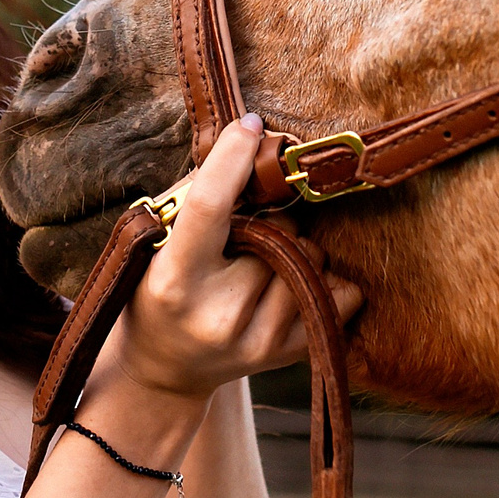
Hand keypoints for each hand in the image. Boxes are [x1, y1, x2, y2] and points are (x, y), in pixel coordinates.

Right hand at [106, 114, 364, 401]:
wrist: (165, 370)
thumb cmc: (157, 293)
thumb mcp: (156, 246)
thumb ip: (199, 199)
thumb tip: (253, 141)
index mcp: (174, 282)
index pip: (209, 207)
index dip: (233, 159)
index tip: (250, 127)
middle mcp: (218, 315)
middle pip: (276, 230)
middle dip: (269, 217)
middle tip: (243, 234)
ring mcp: (258, 339)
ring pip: (311, 256)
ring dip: (295, 248)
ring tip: (260, 265)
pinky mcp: (291, 355)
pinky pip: (341, 291)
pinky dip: (325, 278)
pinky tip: (291, 284)